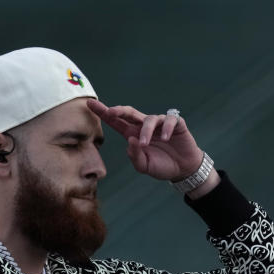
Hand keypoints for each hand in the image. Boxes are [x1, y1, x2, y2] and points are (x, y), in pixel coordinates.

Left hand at [87, 100, 205, 181]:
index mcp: (133, 135)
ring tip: (144, 144)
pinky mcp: (176, 124)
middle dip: (118, 110)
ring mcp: (160, 124)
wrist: (183, 169)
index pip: (116, 121)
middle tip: (110, 112)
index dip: (104, 112)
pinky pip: (169, 120)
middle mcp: (144, 126)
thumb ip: (135, 157)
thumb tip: (130, 140)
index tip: (89, 104)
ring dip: (145, 131)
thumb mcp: (144, 166)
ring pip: (149, 119)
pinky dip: (167, 128)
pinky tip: (166, 138)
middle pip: (129, 112)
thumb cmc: (162, 166)